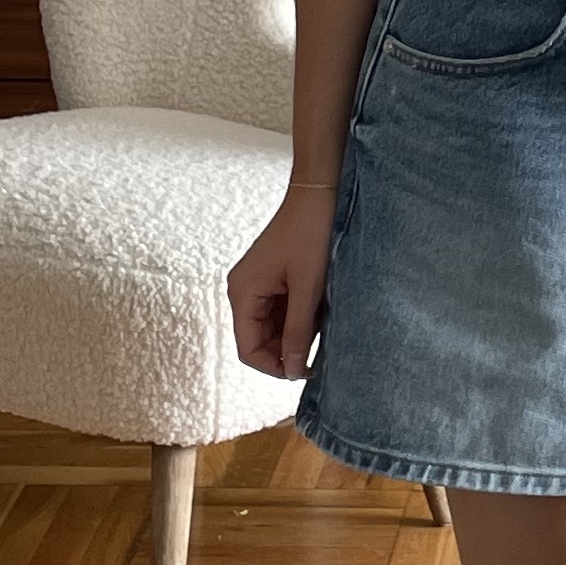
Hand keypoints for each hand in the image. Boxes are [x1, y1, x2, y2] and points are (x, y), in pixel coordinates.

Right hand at [230, 181, 335, 382]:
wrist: (318, 193)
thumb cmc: (311, 234)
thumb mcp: (308, 288)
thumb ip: (298, 331)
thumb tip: (292, 370)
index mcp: (242, 293)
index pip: (248, 350)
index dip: (274, 367)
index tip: (305, 371)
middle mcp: (243, 290)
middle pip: (259, 340)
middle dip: (287, 350)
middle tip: (320, 350)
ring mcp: (257, 285)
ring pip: (273, 327)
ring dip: (296, 333)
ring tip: (323, 325)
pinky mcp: (272, 279)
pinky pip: (281, 311)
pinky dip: (300, 318)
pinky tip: (320, 311)